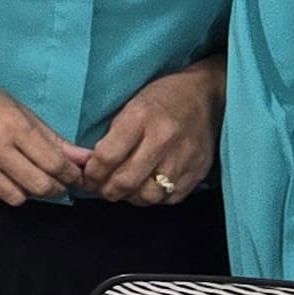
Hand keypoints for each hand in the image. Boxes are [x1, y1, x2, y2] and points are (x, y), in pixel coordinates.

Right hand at [0, 40, 89, 205]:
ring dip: (28, 192)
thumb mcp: (20, 110)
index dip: (72, 175)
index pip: (54, 164)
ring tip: (28, 178)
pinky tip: (3, 174)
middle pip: (39, 187)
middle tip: (58, 182)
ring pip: (16, 198)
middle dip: (56, 188)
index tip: (77, 176)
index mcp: (13, 128)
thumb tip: (82, 159)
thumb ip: (52, 138)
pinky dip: (4, 189)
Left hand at [85, 62, 222, 204]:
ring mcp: (184, 157)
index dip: (92, 173)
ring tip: (125, 190)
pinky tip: (147, 187)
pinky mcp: (199, 170)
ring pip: (149, 195)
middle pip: (127, 181)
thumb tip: (92, 166)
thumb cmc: (161, 98)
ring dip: (131, 197)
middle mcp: (163, 139)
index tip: (88, 176)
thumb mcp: (130, 105)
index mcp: (140, 117)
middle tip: (102, 189)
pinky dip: (155, 198)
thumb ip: (112, 136)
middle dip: (107, 190)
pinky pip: (171, 198)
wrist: (205, 95)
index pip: (107, 157)